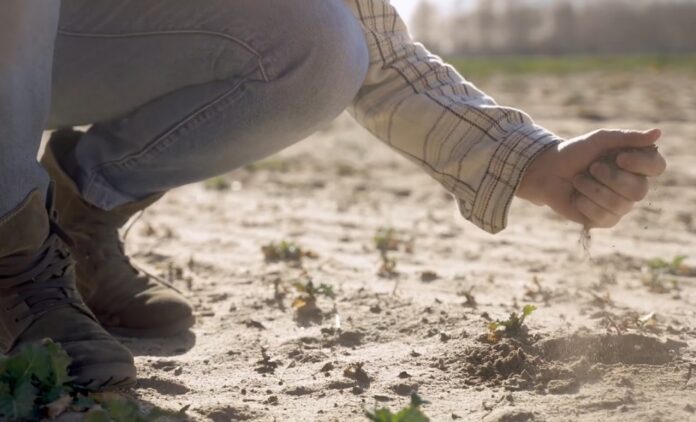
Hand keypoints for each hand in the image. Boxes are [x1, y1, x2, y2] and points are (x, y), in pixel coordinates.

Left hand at [517, 128, 665, 227]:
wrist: (547, 172)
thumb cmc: (575, 153)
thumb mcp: (599, 140)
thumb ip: (627, 138)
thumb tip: (658, 132)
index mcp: (637, 164)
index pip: (657, 167)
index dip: (641, 164)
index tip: (620, 158)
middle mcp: (634, 186)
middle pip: (639, 190)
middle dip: (611, 178)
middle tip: (592, 167)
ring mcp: (620, 205)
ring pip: (619, 204)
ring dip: (592, 188)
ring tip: (579, 179)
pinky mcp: (604, 220)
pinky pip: (603, 216)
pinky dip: (584, 203)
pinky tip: (576, 196)